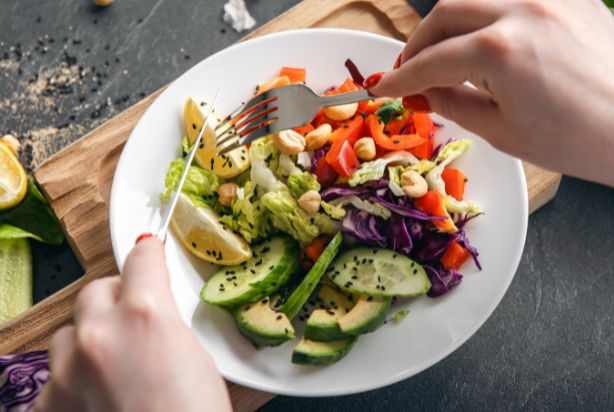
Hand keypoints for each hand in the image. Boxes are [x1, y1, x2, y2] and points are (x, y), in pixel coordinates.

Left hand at [34, 237, 231, 411]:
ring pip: (69, 331)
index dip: (148, 253)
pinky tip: (97, 399)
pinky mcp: (48, 402)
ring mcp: (68, 369)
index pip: (141, 260)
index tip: (146, 250)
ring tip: (114, 370)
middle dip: (114, 300)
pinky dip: (74, 380)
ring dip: (89, 340)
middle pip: (97, 290)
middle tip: (133, 322)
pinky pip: (55, 375)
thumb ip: (165, 323)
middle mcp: (100, 332)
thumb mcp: (196, 357)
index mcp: (145, 313)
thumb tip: (151, 312)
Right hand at [370, 0, 613, 186]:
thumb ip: (452, 102)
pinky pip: (512, 0)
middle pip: (446, 13)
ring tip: (444, 56)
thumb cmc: (579, 140)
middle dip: (419, 44)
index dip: (402, 78)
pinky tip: (484, 43)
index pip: (431, 60)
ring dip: (450, 25)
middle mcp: (522, 9)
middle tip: (411, 73)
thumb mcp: (501, 130)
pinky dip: (486, 18)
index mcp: (499, 49)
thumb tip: (422, 92)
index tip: (385, 88)